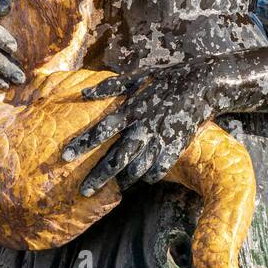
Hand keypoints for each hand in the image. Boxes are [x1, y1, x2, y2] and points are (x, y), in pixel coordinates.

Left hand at [62, 61, 216, 195]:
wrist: (202, 84)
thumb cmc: (166, 77)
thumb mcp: (137, 76)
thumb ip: (109, 87)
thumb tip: (83, 94)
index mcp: (131, 109)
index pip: (101, 130)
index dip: (82, 144)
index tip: (65, 156)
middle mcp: (143, 127)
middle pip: (116, 158)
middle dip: (98, 177)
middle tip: (83, 191)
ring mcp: (160, 139)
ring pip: (136, 169)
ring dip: (123, 180)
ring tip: (113, 187)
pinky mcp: (176, 147)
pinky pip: (158, 169)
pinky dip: (149, 176)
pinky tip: (143, 178)